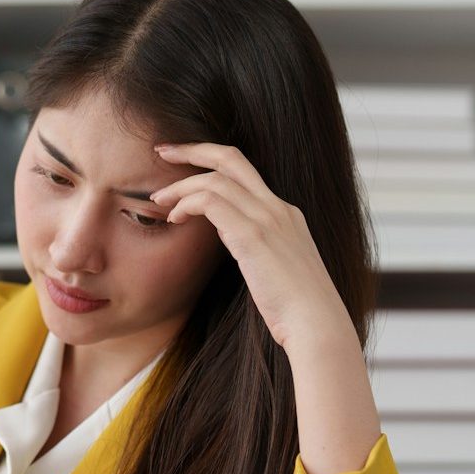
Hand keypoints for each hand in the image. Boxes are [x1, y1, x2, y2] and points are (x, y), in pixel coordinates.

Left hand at [148, 142, 354, 353]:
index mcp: (285, 213)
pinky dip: (186, 204)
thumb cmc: (295, 308)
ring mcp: (268, 218)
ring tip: (158, 201)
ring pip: (214, 178)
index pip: (243, 172)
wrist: (316, 324)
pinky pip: (211, 201)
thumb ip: (253, 244)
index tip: (182, 164)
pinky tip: (174, 219)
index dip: (210, 162)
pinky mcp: (253, 235)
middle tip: (162, 151)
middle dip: (193, 149)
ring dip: (180, 186)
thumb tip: (228, 234)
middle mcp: (278, 208)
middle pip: (231, 157)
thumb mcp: (275, 266)